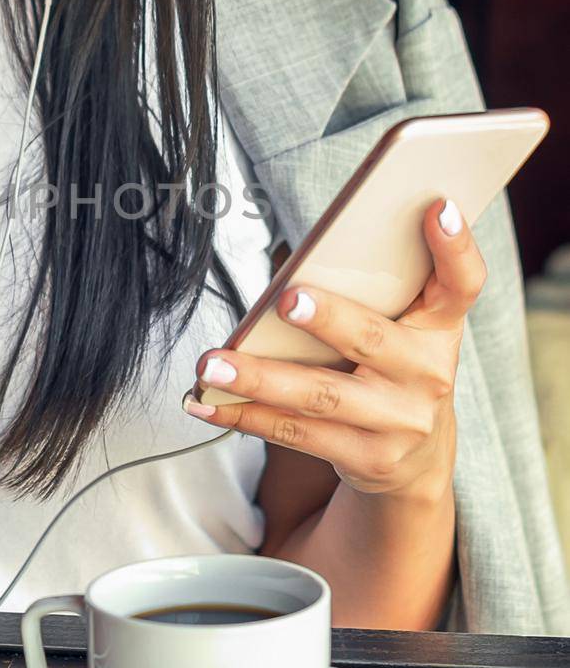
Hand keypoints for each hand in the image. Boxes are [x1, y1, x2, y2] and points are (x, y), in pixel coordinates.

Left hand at [182, 196, 487, 502]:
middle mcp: (430, 374)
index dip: (456, 246)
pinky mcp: (367, 458)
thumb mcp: (402, 330)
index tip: (437, 206)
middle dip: (329, 319)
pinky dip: (245, 415)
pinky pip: (296, 433)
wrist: (415, 461)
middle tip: (287, 299)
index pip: (462, 282)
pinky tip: (205, 402)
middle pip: (373, 339)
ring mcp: (400, 421)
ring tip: (212, 362)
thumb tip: (287, 267)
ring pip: (320, 395)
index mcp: (440, 327)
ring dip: (259, 378)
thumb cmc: (391, 369)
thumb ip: (369, 294)